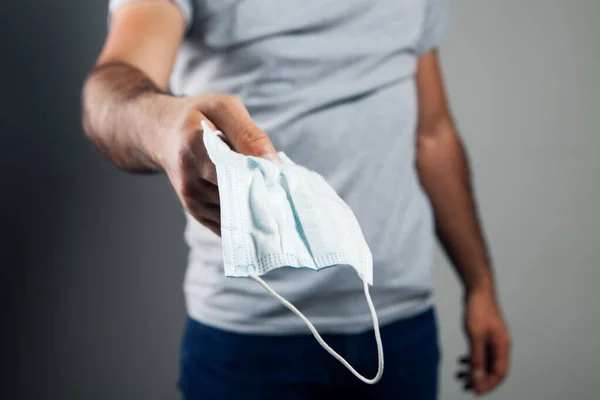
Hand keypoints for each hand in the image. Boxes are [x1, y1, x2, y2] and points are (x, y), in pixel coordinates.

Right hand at [155, 94, 279, 235]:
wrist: (160, 134)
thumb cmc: (197, 116)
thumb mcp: (223, 108)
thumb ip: (249, 134)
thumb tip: (274, 164)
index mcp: (195, 146)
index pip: (237, 171)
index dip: (262, 175)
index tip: (281, 176)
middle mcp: (189, 177)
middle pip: (238, 195)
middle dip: (262, 192)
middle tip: (279, 185)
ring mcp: (191, 199)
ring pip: (236, 212)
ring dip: (254, 204)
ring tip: (261, 186)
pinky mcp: (195, 212)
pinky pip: (228, 222)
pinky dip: (244, 215)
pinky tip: (251, 200)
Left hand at [456, 286, 511, 395]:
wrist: (478, 290)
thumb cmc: (479, 310)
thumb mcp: (475, 336)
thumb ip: (476, 358)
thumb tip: (476, 379)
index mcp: (503, 347)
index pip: (499, 373)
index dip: (488, 384)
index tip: (474, 391)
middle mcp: (501, 346)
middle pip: (493, 370)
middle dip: (479, 380)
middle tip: (464, 387)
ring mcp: (494, 341)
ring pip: (486, 362)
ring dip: (474, 371)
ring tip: (460, 376)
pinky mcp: (486, 336)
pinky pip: (481, 353)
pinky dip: (472, 360)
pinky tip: (462, 362)